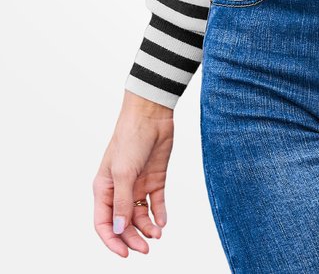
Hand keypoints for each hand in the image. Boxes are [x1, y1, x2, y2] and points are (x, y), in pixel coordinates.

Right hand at [92, 91, 174, 256]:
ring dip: (148, 227)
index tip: (125, 254)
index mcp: (104, 189)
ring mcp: (137, 184)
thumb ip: (122, 203)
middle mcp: (119, 189)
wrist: (151, 115)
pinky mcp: (154, 178)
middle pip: (124, 223)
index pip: (104, 223)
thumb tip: (120, 230)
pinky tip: (163, 222)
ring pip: (140, 215)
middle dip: (133, 238)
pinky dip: (159, 214)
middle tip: (146, 249)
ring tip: (157, 234)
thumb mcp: (124, 173)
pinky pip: (156, 202)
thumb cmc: (130, 138)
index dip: (112, 241)